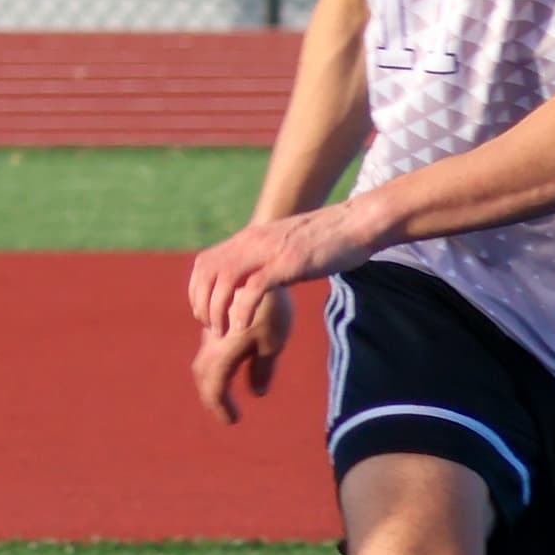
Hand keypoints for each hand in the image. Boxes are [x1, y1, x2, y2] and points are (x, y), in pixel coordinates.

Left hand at [188, 204, 376, 347]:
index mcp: (248, 238)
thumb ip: (264, 261)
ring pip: (223, 280)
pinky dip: (242, 309)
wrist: (357, 222)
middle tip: (212, 327)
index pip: (204, 263)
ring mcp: (268, 251)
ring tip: (224, 331)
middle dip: (202, 303)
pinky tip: (242, 327)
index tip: (204, 313)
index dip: (196, 290)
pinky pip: (253, 288)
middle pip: (207, 272)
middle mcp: (252, 242)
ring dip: (217, 309)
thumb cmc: (326, 239)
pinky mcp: (287, 263)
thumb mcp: (283, 247)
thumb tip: (252, 282)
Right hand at [193, 280, 292, 423]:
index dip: (221, 407)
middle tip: (225, 407)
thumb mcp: (272, 341)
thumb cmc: (270, 308)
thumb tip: (257, 392)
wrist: (257, 267)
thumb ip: (262, 367)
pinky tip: (227, 354)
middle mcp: (209, 342)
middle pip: (203, 374)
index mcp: (222, 354)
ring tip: (226, 384)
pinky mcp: (210, 314)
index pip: (214, 389)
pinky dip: (212, 355)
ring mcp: (208, 327)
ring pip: (203, 357)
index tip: (233, 420)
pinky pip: (206, 340)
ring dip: (212, 375)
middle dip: (212, 394)